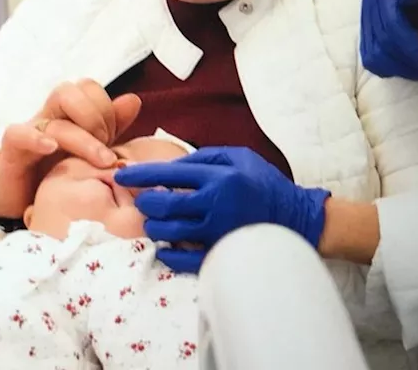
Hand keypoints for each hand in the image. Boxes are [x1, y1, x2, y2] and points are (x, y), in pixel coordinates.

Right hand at [0, 80, 142, 218]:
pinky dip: (36, 138)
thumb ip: (112, 127)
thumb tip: (133, 100)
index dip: (106, 107)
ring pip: (52, 116)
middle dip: (95, 117)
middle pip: (68, 92)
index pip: (87, 88)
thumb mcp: (91, 153)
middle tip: (107, 151)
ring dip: (81, 137)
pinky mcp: (11, 152)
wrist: (22, 206)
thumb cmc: (57, 176)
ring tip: (100, 160)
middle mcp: (49, 118)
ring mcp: (30, 133)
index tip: (115, 138)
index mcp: (69, 115)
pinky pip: (18, 134)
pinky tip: (51, 148)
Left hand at [114, 147, 330, 273]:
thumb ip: (205, 157)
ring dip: (155, 226)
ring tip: (156, 222)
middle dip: (146, 202)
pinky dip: (169, 255)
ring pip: (169, 232)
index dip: (141, 175)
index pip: (169, 173)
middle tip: (143, 201)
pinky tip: (166, 248)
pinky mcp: (221, 254)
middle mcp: (215, 203)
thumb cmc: (264, 183)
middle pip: (164, 204)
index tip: (121, 175)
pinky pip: (184, 260)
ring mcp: (217, 232)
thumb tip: (172, 166)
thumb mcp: (239, 157)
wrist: (296, 218)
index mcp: (219, 176)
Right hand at [359, 0, 417, 80]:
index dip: (412, 49)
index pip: (392, 25)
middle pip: (382, 44)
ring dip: (397, 69)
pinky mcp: (365, 31)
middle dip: (407, 64)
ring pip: (372, 56)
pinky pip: (369, 58)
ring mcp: (364, 18)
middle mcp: (369, 3)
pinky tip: (405, 69)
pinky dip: (387, 68)